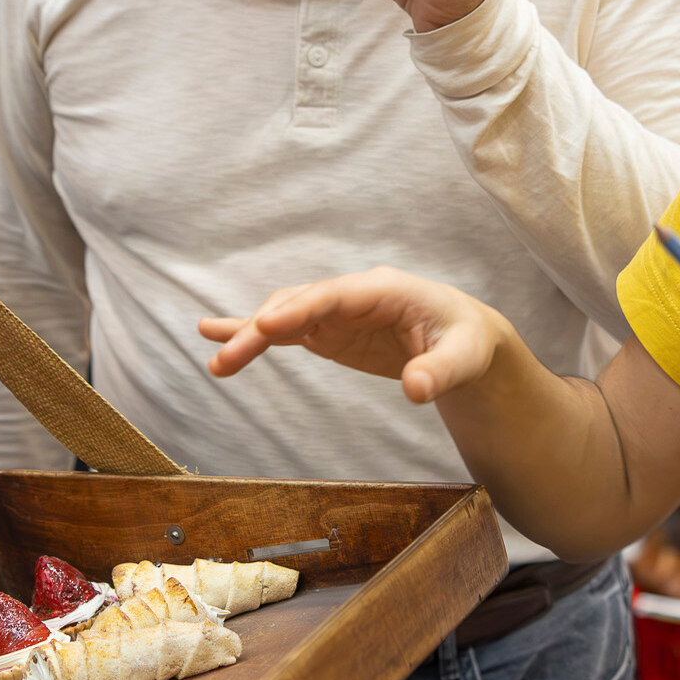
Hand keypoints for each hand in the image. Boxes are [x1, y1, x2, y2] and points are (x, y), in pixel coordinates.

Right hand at [197, 268, 517, 404]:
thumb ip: (440, 372)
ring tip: (217, 363)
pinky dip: (250, 333)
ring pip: (282, 315)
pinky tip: (213, 335)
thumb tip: (416, 390)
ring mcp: (334, 311)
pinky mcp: (326, 330)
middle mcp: (351, 294)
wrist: (461, 340)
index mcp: (384, 289)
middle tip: (228, 359)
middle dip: (261, 329)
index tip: (266, 326)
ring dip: (248, 335)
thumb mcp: (464, 358)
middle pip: (297, 304)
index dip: (299, 309)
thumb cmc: (465, 343)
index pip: (334, 296)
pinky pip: (282, 330)